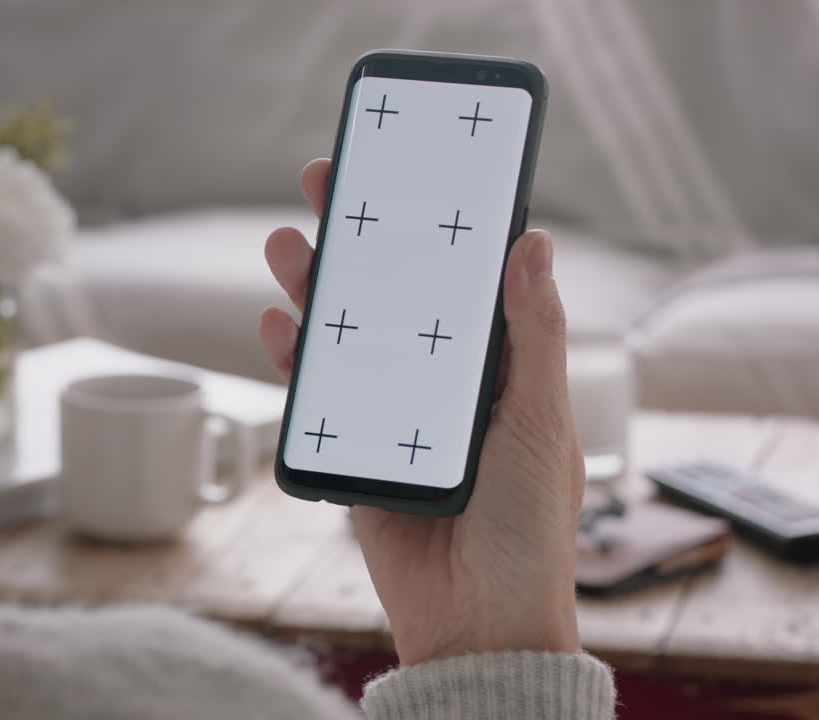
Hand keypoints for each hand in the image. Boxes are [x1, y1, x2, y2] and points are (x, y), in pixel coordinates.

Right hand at [260, 159, 583, 665]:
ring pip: (345, 333)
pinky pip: (316, 392)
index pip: (458, 276)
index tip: (404, 169)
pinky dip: (293, 357)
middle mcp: (439, 379)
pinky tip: (279, 325)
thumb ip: (532, 336)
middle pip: (391, 292)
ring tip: (287, 243)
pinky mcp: (352, 448)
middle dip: (357, 237)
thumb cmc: (530, 527)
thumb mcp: (539, 421)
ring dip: (315, 286)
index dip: (430, 222)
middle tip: (326, 181)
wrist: (479, 622)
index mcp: (495, 365)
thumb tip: (532, 244)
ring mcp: (392, 411)